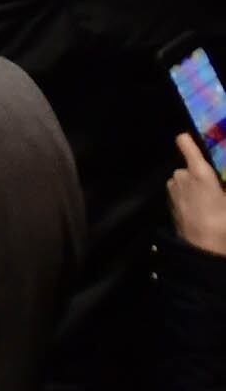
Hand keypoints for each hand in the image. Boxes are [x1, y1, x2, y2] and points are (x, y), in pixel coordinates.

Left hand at [170, 134, 225, 256]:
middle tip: (218, 188)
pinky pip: (181, 194)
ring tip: (212, 203)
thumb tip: (221, 184)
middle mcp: (180, 175)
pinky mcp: (169, 204)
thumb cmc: (223, 222)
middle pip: (189, 167)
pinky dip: (189, 198)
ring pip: (185, 181)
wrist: (204, 250)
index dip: (190, 140)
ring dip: (195, 187)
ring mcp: (172, 190)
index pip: (185, 142)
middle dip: (201, 174)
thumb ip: (224, 184)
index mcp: (198, 171)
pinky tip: (202, 211)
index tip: (197, 142)